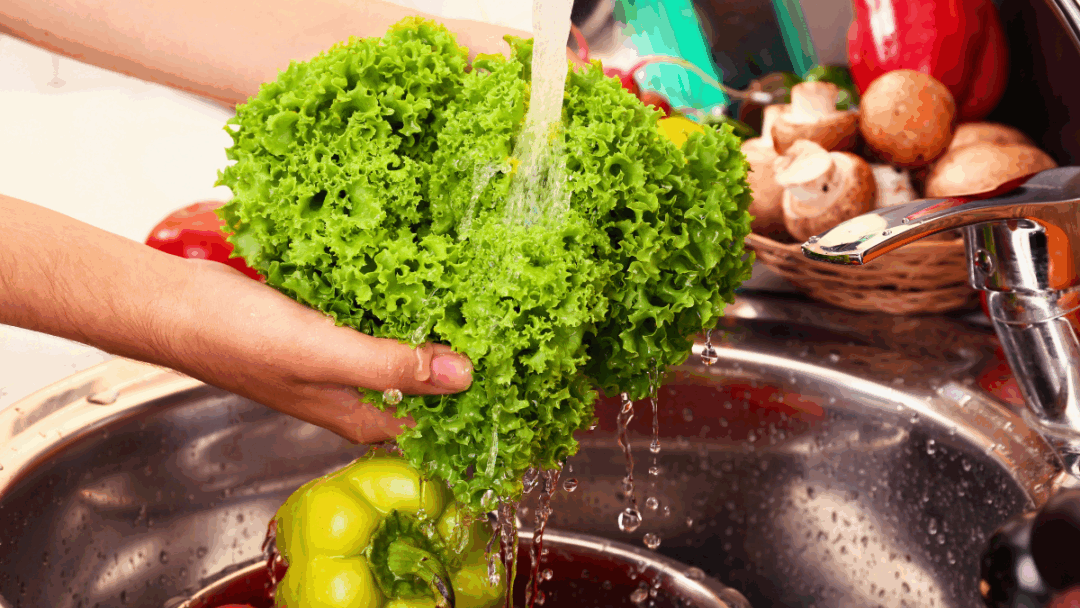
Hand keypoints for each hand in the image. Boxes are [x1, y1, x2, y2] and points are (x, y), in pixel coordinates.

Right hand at [165, 260, 473, 443]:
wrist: (173, 303)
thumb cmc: (236, 337)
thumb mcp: (323, 353)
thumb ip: (391, 367)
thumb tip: (463, 375)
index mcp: (359, 415)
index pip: (436, 422)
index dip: (475, 400)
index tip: (514, 363)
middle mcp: (354, 393)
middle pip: (424, 383)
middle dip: (460, 355)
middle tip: (503, 313)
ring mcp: (339, 359)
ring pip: (401, 347)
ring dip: (432, 324)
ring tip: (475, 287)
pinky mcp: (325, 325)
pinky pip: (375, 316)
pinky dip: (398, 300)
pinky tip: (420, 271)